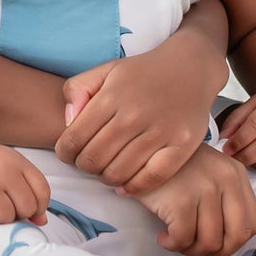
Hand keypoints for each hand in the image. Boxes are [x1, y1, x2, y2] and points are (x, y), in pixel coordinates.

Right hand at [0, 139, 50, 225]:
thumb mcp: (5, 165)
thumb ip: (26, 189)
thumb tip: (41, 222)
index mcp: (16, 161)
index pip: (42, 193)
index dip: (36, 206)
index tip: (22, 206)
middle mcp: (2, 171)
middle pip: (26, 209)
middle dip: (14, 213)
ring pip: (5, 219)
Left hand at [55, 34, 225, 195]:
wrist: (191, 67)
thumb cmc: (143, 73)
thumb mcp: (106, 70)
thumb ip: (77, 89)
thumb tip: (68, 122)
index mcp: (111, 96)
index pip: (74, 139)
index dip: (65, 153)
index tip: (69, 154)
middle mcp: (134, 115)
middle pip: (93, 160)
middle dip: (84, 166)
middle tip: (90, 162)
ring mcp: (160, 132)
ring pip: (118, 173)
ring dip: (106, 178)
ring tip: (107, 169)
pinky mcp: (181, 146)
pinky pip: (150, 179)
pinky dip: (133, 188)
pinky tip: (126, 184)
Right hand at [133, 144, 255, 255]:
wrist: (140, 151)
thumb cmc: (174, 167)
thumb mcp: (209, 173)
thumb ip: (225, 198)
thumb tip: (228, 243)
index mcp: (236, 174)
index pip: (252, 224)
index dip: (234, 243)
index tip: (214, 244)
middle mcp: (226, 179)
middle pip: (236, 237)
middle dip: (215, 254)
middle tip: (194, 249)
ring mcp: (205, 189)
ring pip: (209, 243)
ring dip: (190, 250)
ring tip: (176, 240)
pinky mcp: (181, 200)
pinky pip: (183, 239)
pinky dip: (172, 245)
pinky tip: (163, 236)